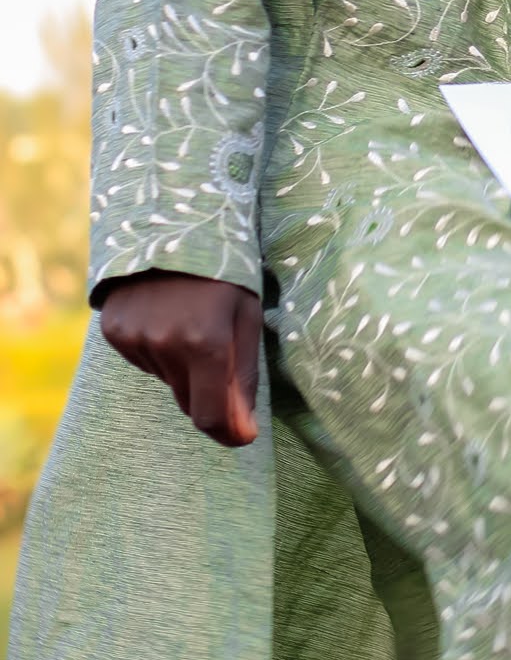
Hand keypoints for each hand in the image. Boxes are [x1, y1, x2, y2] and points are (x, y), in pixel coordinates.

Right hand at [99, 272, 261, 447]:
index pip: (209, 417)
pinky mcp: (115, 332)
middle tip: (221, 354)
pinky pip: (144, 362)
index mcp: (206, 342)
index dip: (228, 432)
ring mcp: (135, 338)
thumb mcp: (248, 317)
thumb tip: (243, 434)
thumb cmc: (227, 272)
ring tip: (193, 322)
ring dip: (184, 368)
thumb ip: (243, 379)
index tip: (242, 433)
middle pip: (188, 402)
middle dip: (210, 393)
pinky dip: (160, 351)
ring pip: (167, 381)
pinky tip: (168, 317)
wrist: (175, 225)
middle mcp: (165, 345)